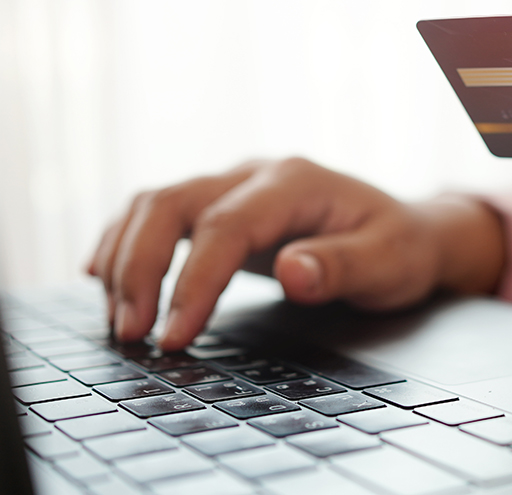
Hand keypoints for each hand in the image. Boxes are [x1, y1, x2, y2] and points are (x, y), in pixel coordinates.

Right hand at [88, 158, 505, 350]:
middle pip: (172, 203)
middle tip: (130, 335)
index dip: (193, 281)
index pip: (226, 225)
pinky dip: (126, 243)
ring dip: (125, 258)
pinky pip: (158, 214)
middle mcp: (256, 174)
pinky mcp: (221, 206)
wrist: (407, 231)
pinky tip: (104, 278)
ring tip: (119, 322)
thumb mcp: (389, 264)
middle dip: (141, 268)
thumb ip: (342, 266)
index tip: (173, 336)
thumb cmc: (400, 249)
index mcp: (297, 182)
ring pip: (155, 203)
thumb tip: (291, 271)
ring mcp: (235, 185)